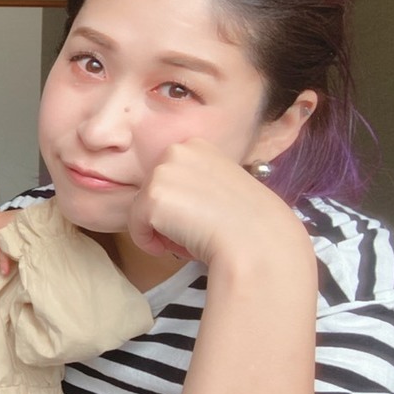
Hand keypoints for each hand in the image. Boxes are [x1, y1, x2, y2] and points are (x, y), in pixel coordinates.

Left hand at [128, 139, 306, 266]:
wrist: (257, 239)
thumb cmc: (247, 221)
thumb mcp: (219, 185)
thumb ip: (193, 183)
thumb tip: (173, 200)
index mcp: (195, 146)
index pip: (168, 179)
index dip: (180, 203)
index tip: (202, 216)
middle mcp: (175, 151)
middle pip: (152, 193)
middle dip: (168, 216)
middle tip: (197, 229)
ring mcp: (162, 173)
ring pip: (142, 211)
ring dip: (162, 231)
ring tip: (193, 236)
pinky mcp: (152, 198)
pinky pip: (136, 229)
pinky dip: (150, 244)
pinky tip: (179, 247)